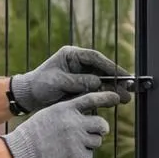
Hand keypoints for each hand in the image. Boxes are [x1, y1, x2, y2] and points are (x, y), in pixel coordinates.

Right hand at [0, 91, 120, 157]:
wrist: (24, 150)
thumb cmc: (35, 130)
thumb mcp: (51, 113)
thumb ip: (70, 112)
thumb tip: (88, 115)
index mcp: (66, 108)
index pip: (92, 99)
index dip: (106, 97)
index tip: (116, 97)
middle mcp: (74, 122)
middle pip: (102, 125)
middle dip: (101, 129)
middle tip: (95, 131)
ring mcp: (77, 139)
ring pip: (97, 141)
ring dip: (90, 143)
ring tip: (75, 143)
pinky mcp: (76, 155)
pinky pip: (89, 155)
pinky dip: (83, 155)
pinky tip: (69, 153)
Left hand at [9, 45, 132, 113]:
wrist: (28, 97)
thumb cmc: (39, 85)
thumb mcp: (57, 82)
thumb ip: (77, 81)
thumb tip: (98, 82)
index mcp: (71, 55)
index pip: (95, 58)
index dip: (110, 66)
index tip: (122, 74)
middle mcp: (78, 64)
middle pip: (102, 69)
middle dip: (116, 80)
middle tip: (129, 89)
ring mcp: (80, 76)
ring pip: (101, 81)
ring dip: (113, 89)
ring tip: (125, 99)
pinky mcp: (80, 87)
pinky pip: (96, 91)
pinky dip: (105, 96)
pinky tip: (114, 102)